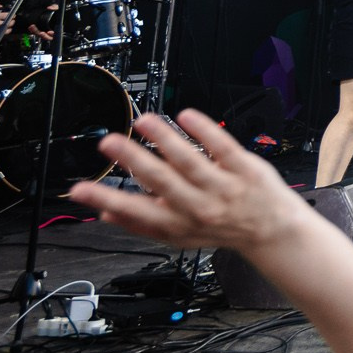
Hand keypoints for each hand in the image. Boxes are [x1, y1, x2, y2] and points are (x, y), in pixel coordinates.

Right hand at [70, 111, 311, 256]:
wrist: (271, 230)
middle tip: (109, 143)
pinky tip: (187, 116)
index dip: (106, 202)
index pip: (136, 213)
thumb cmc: (221, 229)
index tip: (82, 190)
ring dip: (164, 139)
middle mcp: (199, 206)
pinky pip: (223, 148)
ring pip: (190, 160)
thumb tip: (106, 214)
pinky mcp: (245, 169)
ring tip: (143, 121)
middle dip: (132, 160)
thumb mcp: (179, 237)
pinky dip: (204, 131)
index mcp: (177, 224)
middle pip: (161, 181)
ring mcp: (223, 187)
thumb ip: (143, 225)